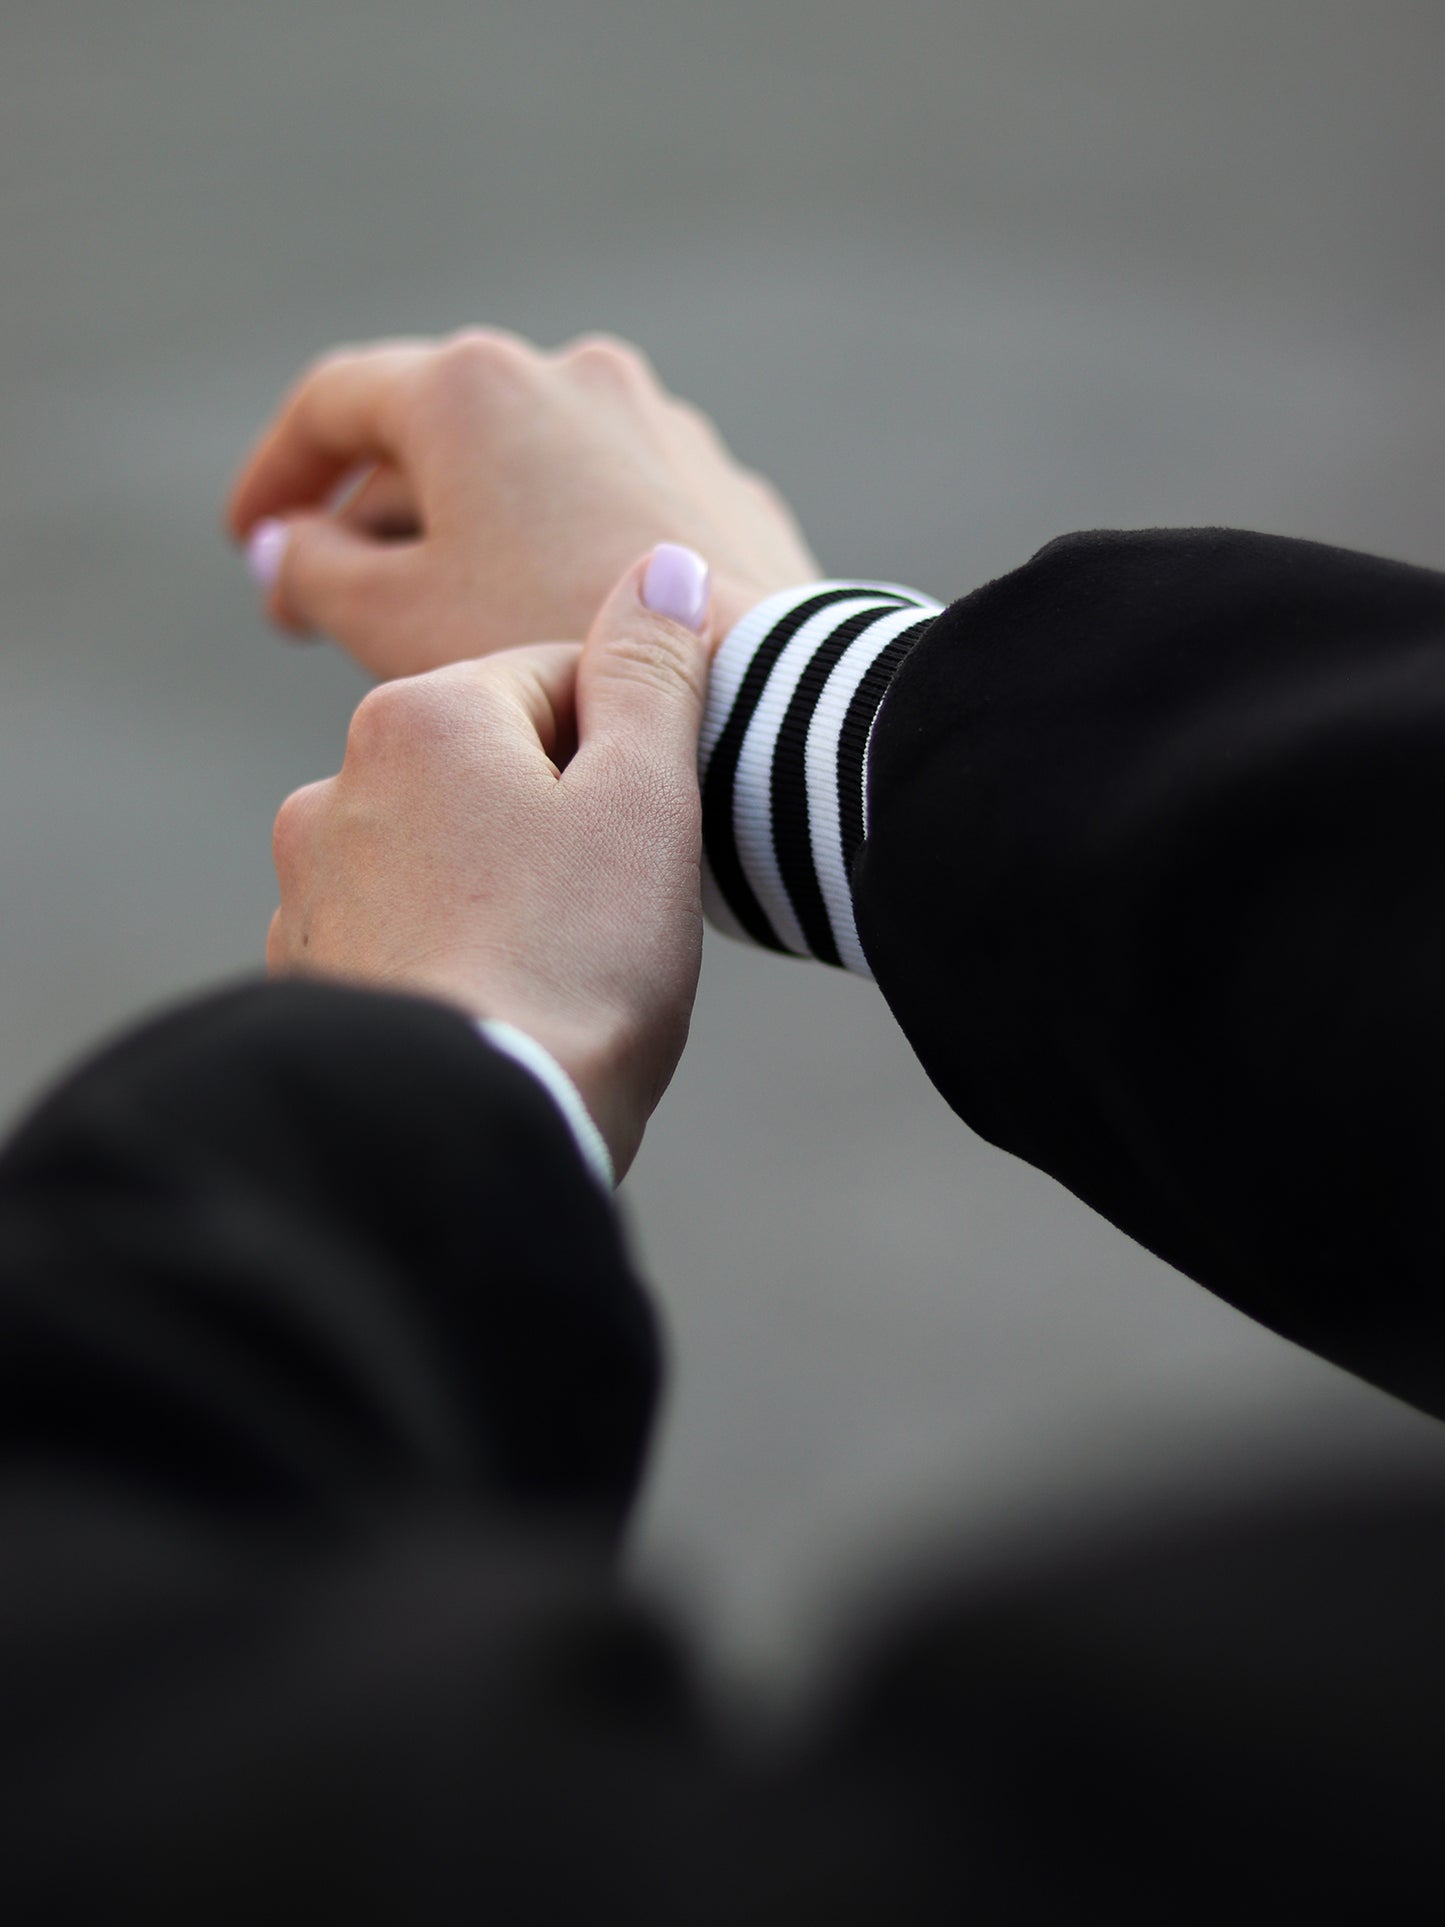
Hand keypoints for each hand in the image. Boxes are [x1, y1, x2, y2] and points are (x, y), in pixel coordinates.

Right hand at [227, 329, 820, 677]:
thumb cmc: (555, 651)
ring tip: (443, 625)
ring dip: (470, 534)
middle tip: (330, 604)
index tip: (251, 541)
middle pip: (436, 436)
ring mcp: (656, 424)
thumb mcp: (395, 621)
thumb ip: (314, 572)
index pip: (334, 403)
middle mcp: (569, 374)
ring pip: (529, 473)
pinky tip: (549, 625)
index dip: (276, 474)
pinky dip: (558, 548)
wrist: (750, 694)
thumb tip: (285, 548)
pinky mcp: (717, 486)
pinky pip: (608, 506)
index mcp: (471, 387)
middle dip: (375, 518)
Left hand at [266, 545, 713, 1178]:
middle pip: (494, 765)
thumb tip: (666, 565)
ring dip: (500, 886)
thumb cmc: (575, 967)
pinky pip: (398, 935)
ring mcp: (309, 889)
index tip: (662, 832)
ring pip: (442, 851)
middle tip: (618, 913)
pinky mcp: (304, 980)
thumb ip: (653, 672)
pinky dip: (448, 955)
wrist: (463, 1133)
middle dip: (561, 818)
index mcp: (423, 717)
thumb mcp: (645, 803)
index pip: (559, 680)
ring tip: (557, 974)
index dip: (634, 749)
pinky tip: (498, 1010)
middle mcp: (338, 787)